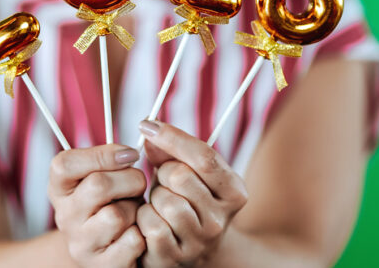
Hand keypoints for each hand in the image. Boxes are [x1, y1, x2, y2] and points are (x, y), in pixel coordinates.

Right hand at [48, 144, 146, 266]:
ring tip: (133, 211)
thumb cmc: (107, 203)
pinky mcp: (101, 265)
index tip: (129, 155)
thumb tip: (130, 153)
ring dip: (135, 210)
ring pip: (116, 216)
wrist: (102, 249)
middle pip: (98, 185)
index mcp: (59, 188)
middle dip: (130, 179)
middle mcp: (64, 216)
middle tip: (137, 184)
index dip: (104, 154)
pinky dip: (141, 235)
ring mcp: (80, 244)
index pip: (65, 163)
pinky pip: (132, 241)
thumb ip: (108, 158)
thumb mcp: (98, 176)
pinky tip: (135, 232)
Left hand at [136, 120, 247, 267]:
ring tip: (159, 204)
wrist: (193, 251)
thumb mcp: (188, 172)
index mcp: (234, 192)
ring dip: (154, 198)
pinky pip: (151, 226)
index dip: (172, 137)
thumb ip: (171, 151)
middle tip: (165, 182)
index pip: (204, 157)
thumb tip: (149, 129)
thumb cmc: (187, 201)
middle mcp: (221, 219)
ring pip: (165, 201)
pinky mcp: (175, 258)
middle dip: (163, 174)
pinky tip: (150, 221)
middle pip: (180, 176)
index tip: (146, 123)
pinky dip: (144, 219)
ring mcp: (199, 242)